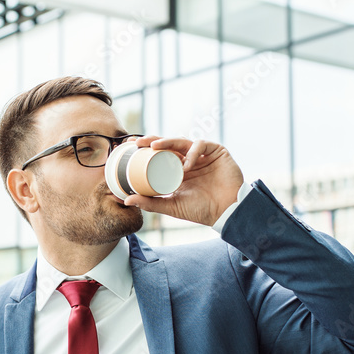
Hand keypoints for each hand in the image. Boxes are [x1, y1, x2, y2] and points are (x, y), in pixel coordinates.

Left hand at [125, 137, 243, 226]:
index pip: (160, 154)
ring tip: (154, 147)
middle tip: (137, 142)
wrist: (226, 212)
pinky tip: (186, 164)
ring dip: (168, 141)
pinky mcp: (217, 152)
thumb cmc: (201, 210)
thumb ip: (151, 203)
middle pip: (169, 144)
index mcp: (178, 170)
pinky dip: (193, 152)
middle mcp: (189, 160)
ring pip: (182, 141)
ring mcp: (202, 155)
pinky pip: (202, 145)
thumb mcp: (171, 206)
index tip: (129, 146)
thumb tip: (126, 199)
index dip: (145, 148)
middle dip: (152, 141)